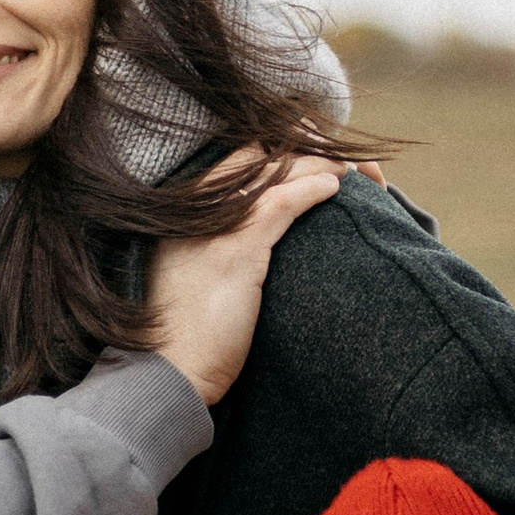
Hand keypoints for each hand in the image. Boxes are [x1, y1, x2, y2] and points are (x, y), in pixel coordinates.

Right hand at [142, 153, 340, 405]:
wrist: (166, 371)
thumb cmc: (183, 333)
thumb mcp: (193, 274)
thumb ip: (216, 244)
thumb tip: (252, 240)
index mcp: (185, 209)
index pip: (239, 155)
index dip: (280, 147)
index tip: (311, 150)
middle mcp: (197, 208)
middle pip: (258, 151)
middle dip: (304, 144)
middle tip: (338, 151)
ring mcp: (215, 226)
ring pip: (274, 171)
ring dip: (318, 163)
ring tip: (348, 167)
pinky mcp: (235, 250)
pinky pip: (281, 203)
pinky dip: (312, 189)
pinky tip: (334, 187)